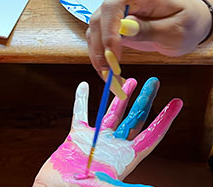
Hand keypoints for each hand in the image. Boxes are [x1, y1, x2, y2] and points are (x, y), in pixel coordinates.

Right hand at [35, 78, 182, 186]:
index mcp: (126, 158)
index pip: (151, 135)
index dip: (165, 119)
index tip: (177, 102)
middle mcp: (114, 147)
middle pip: (134, 119)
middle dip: (145, 100)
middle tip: (154, 81)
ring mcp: (96, 140)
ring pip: (112, 113)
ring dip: (121, 96)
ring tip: (130, 80)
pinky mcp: (77, 136)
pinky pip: (81, 113)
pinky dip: (83, 99)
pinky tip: (85, 85)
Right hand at [87, 0, 211, 72]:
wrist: (189, 23)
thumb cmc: (187, 21)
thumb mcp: (175, 29)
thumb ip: (149, 29)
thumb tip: (125, 29)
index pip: (112, 9)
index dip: (108, 35)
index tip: (114, 60)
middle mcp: (122, 3)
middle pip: (97, 25)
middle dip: (101, 54)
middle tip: (111, 78)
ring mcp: (116, 17)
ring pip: (95, 37)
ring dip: (99, 61)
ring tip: (112, 81)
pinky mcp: (115, 30)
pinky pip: (101, 45)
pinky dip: (103, 62)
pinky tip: (112, 75)